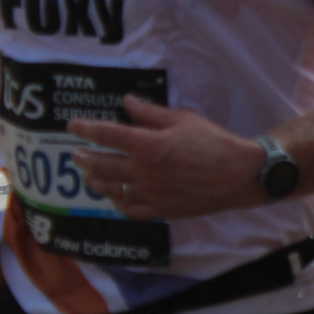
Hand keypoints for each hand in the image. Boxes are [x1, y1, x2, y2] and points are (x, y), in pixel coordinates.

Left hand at [68, 96, 264, 220]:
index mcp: (147, 145)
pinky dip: (116, 203)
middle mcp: (143, 171)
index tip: (73, 126)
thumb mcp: (183, 119)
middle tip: (77, 155)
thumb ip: (151, 113)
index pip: (106, 134)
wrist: (239, 175)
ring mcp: (150, 194)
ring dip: (95, 181)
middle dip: (84, 158)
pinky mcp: (161, 210)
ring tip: (88, 176)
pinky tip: (114, 197)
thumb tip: (128, 102)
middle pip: (101, 164)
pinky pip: (129, 210)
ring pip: (111, 189)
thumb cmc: (214, 142)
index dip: (85, 129)